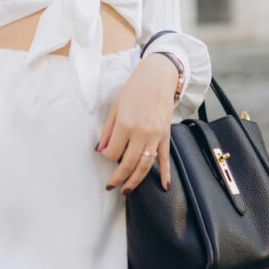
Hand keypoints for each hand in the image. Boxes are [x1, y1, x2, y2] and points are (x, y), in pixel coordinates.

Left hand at [95, 54, 178, 194]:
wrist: (157, 77)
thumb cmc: (134, 90)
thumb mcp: (115, 106)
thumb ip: (108, 130)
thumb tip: (102, 150)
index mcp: (125, 124)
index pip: (112, 152)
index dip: (106, 156)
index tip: (105, 153)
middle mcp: (141, 132)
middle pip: (128, 163)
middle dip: (118, 178)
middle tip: (111, 187)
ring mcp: (156, 135)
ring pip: (145, 165)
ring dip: (135, 181)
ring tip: (127, 190)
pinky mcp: (166, 135)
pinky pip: (165, 158)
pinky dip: (165, 173)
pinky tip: (164, 186)